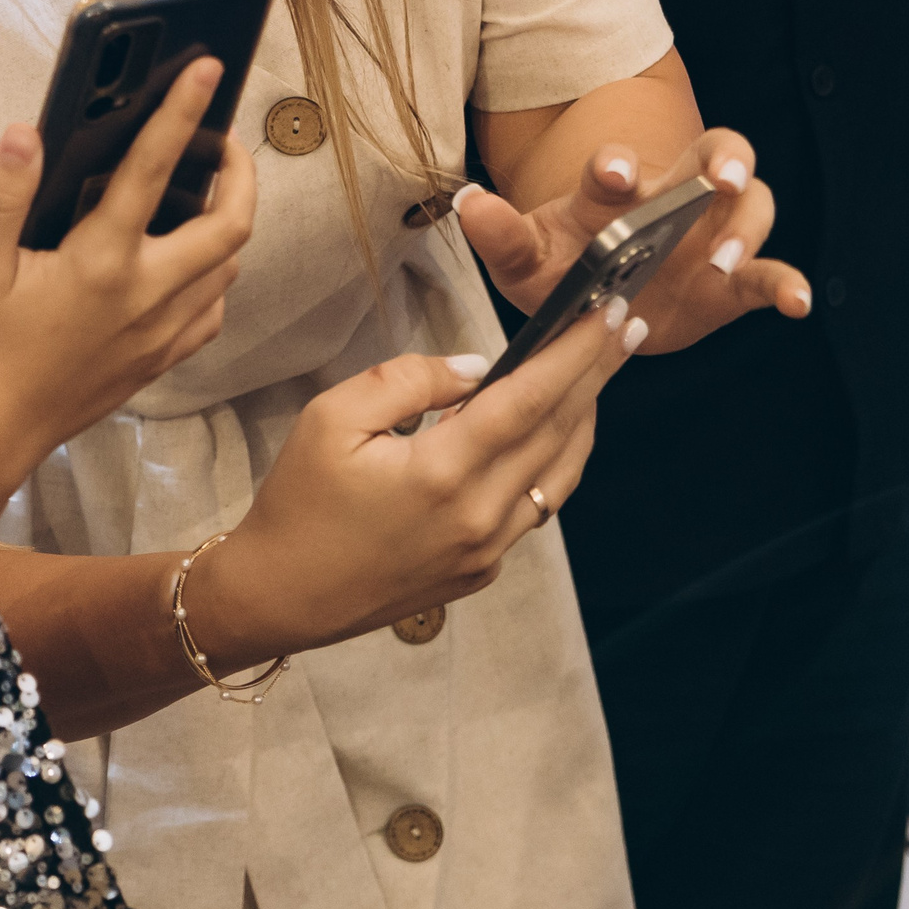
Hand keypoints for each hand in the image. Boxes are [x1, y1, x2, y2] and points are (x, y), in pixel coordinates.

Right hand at [0, 58, 257, 544]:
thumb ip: (3, 194)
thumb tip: (27, 132)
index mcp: (99, 262)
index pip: (153, 170)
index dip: (183, 112)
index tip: (205, 70)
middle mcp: (144, 296)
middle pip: (231, 226)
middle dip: (240, 173)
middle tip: (220, 143)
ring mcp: (157, 334)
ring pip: (228, 270)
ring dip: (230, 224)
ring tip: (205, 195)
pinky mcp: (156, 364)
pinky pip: (211, 314)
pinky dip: (214, 279)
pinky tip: (185, 267)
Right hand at [188, 300, 642, 664]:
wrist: (282, 595)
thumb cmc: (298, 502)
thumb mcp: (330, 418)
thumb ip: (406, 381)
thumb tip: (475, 369)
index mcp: (442, 474)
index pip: (529, 399)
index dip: (574, 352)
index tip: (607, 313)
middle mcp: (479, 517)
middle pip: (559, 432)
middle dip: (596, 374)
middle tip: (626, 325)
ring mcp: (487, 550)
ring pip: (559, 474)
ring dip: (584, 418)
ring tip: (597, 373)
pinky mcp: (482, 570)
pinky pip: (534, 506)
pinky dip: (552, 460)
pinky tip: (550, 432)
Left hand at [456, 130, 808, 356]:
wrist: (593, 311)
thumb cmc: (559, 268)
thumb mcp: (524, 259)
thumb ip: (500, 235)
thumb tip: (469, 203)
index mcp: (614, 192)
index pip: (619, 162)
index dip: (615, 163)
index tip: (611, 174)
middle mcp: (672, 200)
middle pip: (715, 153)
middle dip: (723, 158)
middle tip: (718, 178)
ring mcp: (709, 237)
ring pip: (752, 205)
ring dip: (746, 227)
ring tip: (723, 262)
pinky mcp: (733, 283)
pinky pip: (771, 273)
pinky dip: (787, 283)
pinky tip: (795, 303)